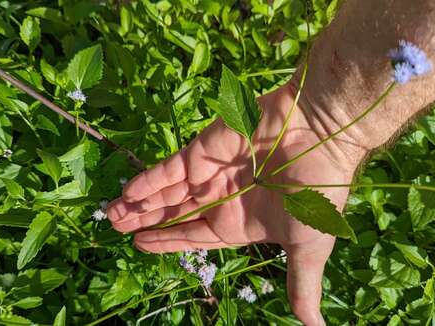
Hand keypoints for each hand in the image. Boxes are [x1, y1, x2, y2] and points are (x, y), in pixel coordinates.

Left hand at [107, 83, 364, 324]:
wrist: (324, 136)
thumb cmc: (317, 192)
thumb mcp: (308, 247)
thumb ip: (300, 285)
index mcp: (239, 223)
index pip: (193, 235)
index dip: (167, 240)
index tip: (140, 244)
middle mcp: (220, 198)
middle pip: (174, 213)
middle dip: (145, 221)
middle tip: (114, 227)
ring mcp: (209, 173)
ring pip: (166, 191)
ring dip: (139, 202)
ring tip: (111, 214)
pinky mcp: (202, 150)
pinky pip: (169, 169)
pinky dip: (149, 180)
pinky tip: (128, 192)